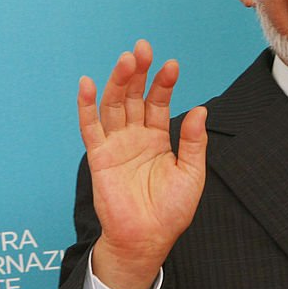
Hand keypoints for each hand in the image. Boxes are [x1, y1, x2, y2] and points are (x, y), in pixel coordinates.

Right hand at [77, 40, 206, 288]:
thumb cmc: (170, 211)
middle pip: (134, 97)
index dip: (163, 83)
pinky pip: (90, 128)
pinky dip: (86, 106)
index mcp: (157, 138)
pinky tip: (86, 84)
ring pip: (114, 106)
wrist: (148, 240)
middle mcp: (134, 136)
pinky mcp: (99, 157)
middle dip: (138, 72)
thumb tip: (200, 110)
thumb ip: (193, 142)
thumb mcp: (191, 173)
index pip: (158, 102)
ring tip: (126, 60)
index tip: (172, 65)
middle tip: (143, 48)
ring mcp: (116, 145)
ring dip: (118, 82)